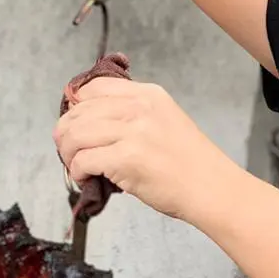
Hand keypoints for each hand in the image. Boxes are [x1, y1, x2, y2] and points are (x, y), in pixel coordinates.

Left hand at [53, 78, 239, 224]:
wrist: (213, 189)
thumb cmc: (191, 164)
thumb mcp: (166, 121)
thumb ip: (133, 115)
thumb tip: (91, 122)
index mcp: (149, 95)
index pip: (92, 88)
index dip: (76, 107)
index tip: (75, 124)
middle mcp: (140, 108)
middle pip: (78, 111)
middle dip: (65, 133)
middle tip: (69, 150)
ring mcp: (133, 132)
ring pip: (75, 134)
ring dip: (67, 153)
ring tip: (75, 165)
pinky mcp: (126, 158)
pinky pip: (83, 160)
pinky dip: (77, 171)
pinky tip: (85, 178)